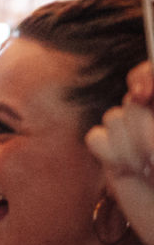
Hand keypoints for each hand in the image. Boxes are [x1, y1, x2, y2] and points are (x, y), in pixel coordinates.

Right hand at [89, 62, 153, 184]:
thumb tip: (138, 94)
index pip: (152, 72)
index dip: (146, 76)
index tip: (145, 93)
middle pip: (133, 100)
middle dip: (143, 131)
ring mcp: (135, 136)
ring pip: (115, 118)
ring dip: (131, 149)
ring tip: (150, 172)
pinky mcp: (114, 155)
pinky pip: (97, 137)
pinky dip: (112, 154)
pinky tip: (130, 171)